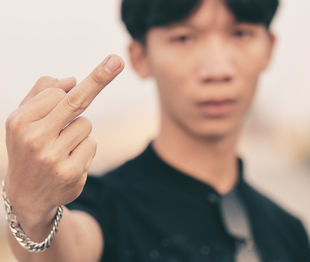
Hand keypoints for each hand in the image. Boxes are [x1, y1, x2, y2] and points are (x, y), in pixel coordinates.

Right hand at [4, 55, 123, 227]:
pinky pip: (91, 144)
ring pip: (85, 125)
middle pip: (76, 101)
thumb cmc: (27, 148)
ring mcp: (52, 158)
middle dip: (99, 78)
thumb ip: (41, 93)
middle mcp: (34, 139)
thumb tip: (71, 80)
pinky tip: (67, 161)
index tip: (102, 65)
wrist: (26, 195)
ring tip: (59, 148)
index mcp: (19, 121)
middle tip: (116, 60)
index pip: (57, 93)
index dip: (67, 92)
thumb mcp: (22, 119)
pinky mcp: (71, 173)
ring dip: (78, 132)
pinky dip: (83, 148)